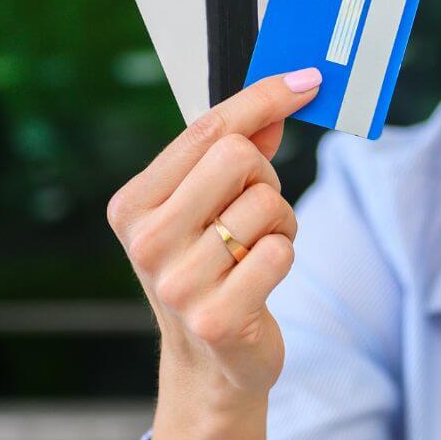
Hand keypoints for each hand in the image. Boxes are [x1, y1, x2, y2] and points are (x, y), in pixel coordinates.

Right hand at [106, 69, 320, 401]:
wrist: (211, 360)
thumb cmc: (212, 266)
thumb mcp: (209, 204)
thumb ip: (239, 147)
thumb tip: (286, 91)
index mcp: (133, 204)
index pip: (208, 128)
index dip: (264, 97)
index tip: (307, 80)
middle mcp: (147, 241)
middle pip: (238, 156)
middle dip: (266, 176)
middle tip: (256, 210)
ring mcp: (178, 283)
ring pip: (268, 203)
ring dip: (281, 222)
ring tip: (257, 250)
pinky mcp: (217, 318)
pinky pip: (281, 251)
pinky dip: (285, 254)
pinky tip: (262, 277)